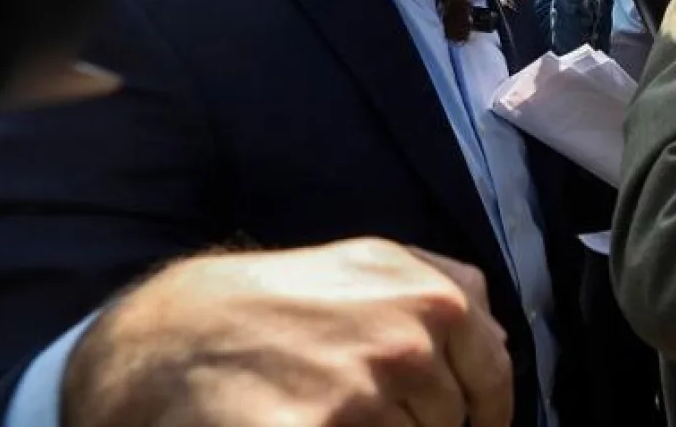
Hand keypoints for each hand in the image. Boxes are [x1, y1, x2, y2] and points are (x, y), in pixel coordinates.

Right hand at [63, 238, 512, 426]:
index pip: (494, 375)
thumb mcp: (373, 264)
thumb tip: (496, 340)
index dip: (487, 409)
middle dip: (423, 421)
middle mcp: (408, 344)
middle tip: (370, 406)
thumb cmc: (282, 296)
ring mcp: (363, 395)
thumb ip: (446, 291)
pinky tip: (314, 417)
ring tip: (336, 409)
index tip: (477, 423)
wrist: (179, 335)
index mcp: (434, 298)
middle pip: (450, 418)